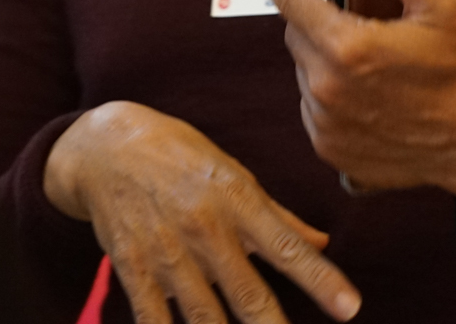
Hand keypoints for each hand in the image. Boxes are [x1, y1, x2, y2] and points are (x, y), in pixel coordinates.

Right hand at [43, 101, 361, 323]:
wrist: (105, 147)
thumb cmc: (180, 157)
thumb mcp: (233, 173)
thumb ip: (277, 216)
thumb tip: (322, 243)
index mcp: (237, 199)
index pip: (287, 246)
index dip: (320, 279)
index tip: (349, 308)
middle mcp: (204, 227)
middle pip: (247, 292)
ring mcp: (166, 250)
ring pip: (204, 314)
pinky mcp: (132, 267)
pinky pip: (153, 317)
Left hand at [249, 0, 455, 202]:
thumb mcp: (438, 6)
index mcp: (348, 46)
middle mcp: (326, 86)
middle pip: (296, 35)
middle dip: (317, 23)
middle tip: (359, 25)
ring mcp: (324, 122)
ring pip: (303, 72)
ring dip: (324, 62)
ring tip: (372, 69)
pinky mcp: (328, 148)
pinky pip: (311, 109)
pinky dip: (329, 97)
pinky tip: (367, 97)